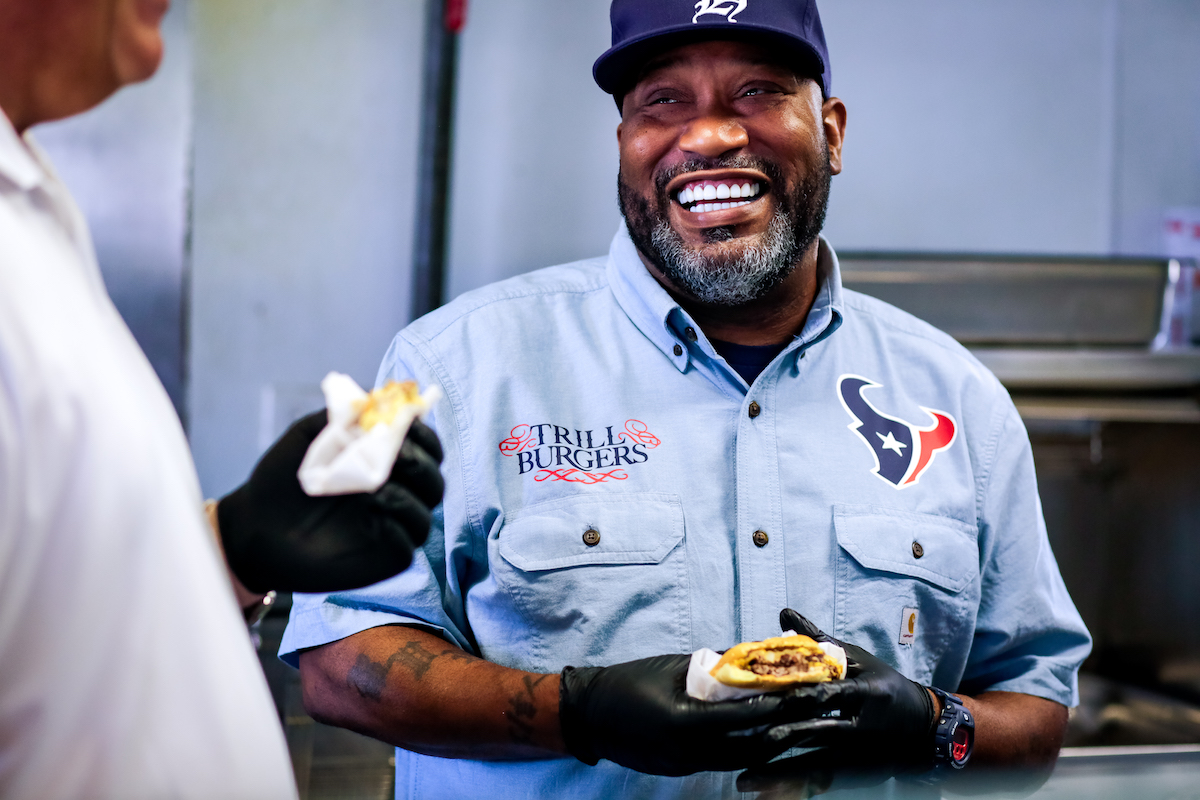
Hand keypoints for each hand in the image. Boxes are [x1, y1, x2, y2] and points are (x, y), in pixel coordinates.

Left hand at [217, 411, 443, 593]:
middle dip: (422, 462)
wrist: (254, 527)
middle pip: (434, 476)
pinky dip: (400, 524)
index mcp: (382, 460)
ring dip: (411, 494)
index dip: (425, 435)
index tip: (410, 425)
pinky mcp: (385, 556)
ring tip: (377, 489)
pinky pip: (410, 542)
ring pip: (427, 509)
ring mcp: (392, 524)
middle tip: (397, 456)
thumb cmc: (280, 481)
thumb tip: (375, 400)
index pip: (425, 446)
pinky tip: (374, 513)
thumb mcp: (306, 436)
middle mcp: (395, 491)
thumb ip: (340, 417)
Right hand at [558, 654, 840, 776]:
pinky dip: (747, 751)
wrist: (590, 715)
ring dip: (770, 745)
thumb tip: (750, 655)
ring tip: (799, 728)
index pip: (743, 717)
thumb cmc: (628, 681)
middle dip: (785, 730)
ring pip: (741, 760)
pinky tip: (763, 740)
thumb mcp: (673, 666)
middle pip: (750, 747)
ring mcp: (686, 765)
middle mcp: (689, 750)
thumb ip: (712, 664)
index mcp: (684, 721)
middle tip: (813, 715)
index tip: (805, 693)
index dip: (777, 706)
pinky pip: (723, 762)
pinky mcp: (682, 769)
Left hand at [736, 609, 936, 788]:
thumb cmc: (883, 685)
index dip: (799, 696)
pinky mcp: (854, 772)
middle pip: (816, 731)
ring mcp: (856, 753)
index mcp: (864, 692)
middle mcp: (860, 726)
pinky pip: (820, 781)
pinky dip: (794, 787)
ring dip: (779, 771)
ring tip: (745, 779)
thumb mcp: (858, 659)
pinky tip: (767, 794)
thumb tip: (784, 613)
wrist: (923, 727)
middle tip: (744, 739)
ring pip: (814, 762)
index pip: (829, 693)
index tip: (767, 697)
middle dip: (781, 735)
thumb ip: (819, 641)